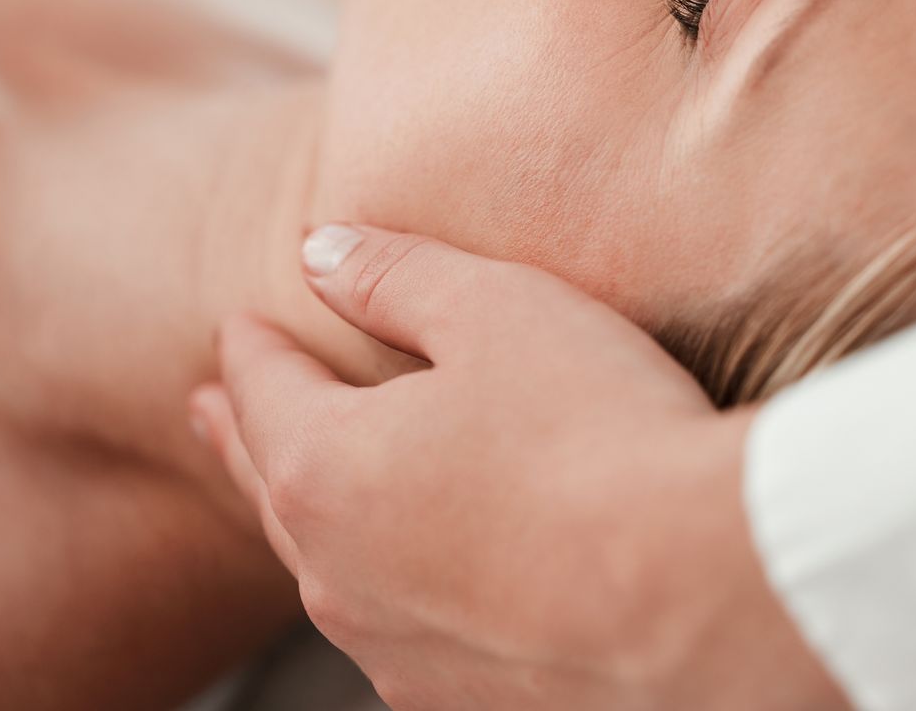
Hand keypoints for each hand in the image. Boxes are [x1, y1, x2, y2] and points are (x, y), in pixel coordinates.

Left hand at [190, 224, 844, 710]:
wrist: (705, 597)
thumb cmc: (600, 436)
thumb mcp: (496, 310)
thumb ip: (396, 277)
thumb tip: (320, 251)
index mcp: (321, 468)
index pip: (261, 389)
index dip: (252, 346)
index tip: (243, 324)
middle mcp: (337, 578)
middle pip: (270, 487)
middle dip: (241, 437)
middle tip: (210, 412)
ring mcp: (397, 656)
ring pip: (326, 575)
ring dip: (309, 522)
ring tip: (302, 498)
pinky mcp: (464, 705)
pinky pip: (395, 638)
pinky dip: (384, 593)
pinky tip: (409, 588)